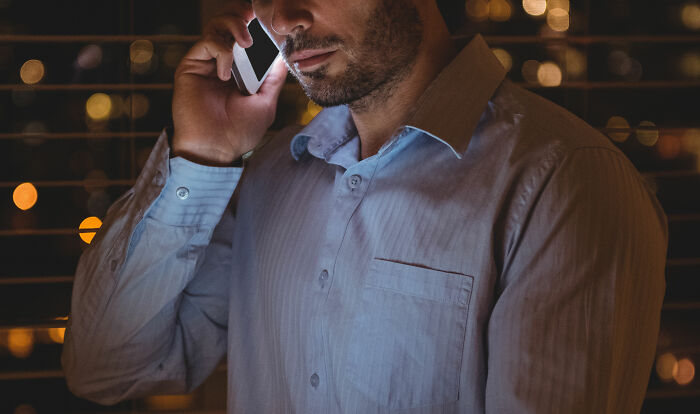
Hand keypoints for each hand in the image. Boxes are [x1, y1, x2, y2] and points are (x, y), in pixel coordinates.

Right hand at [171, 1, 287, 165]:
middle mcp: (221, 62)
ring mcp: (206, 63)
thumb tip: (284, 56)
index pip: (246, 36)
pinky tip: (226, 73)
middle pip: (229, 24)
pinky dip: (221, 51)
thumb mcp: (266, 102)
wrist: (216, 150)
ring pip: (216, 27)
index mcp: (240, 70)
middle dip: (243, 16)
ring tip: (246, 41)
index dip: (256, 24)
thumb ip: (274, 78)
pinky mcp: (191, 66)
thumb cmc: (240, 132)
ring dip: (234, 27)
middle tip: (255, 16)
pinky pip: (207, 43)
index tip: (269, 19)